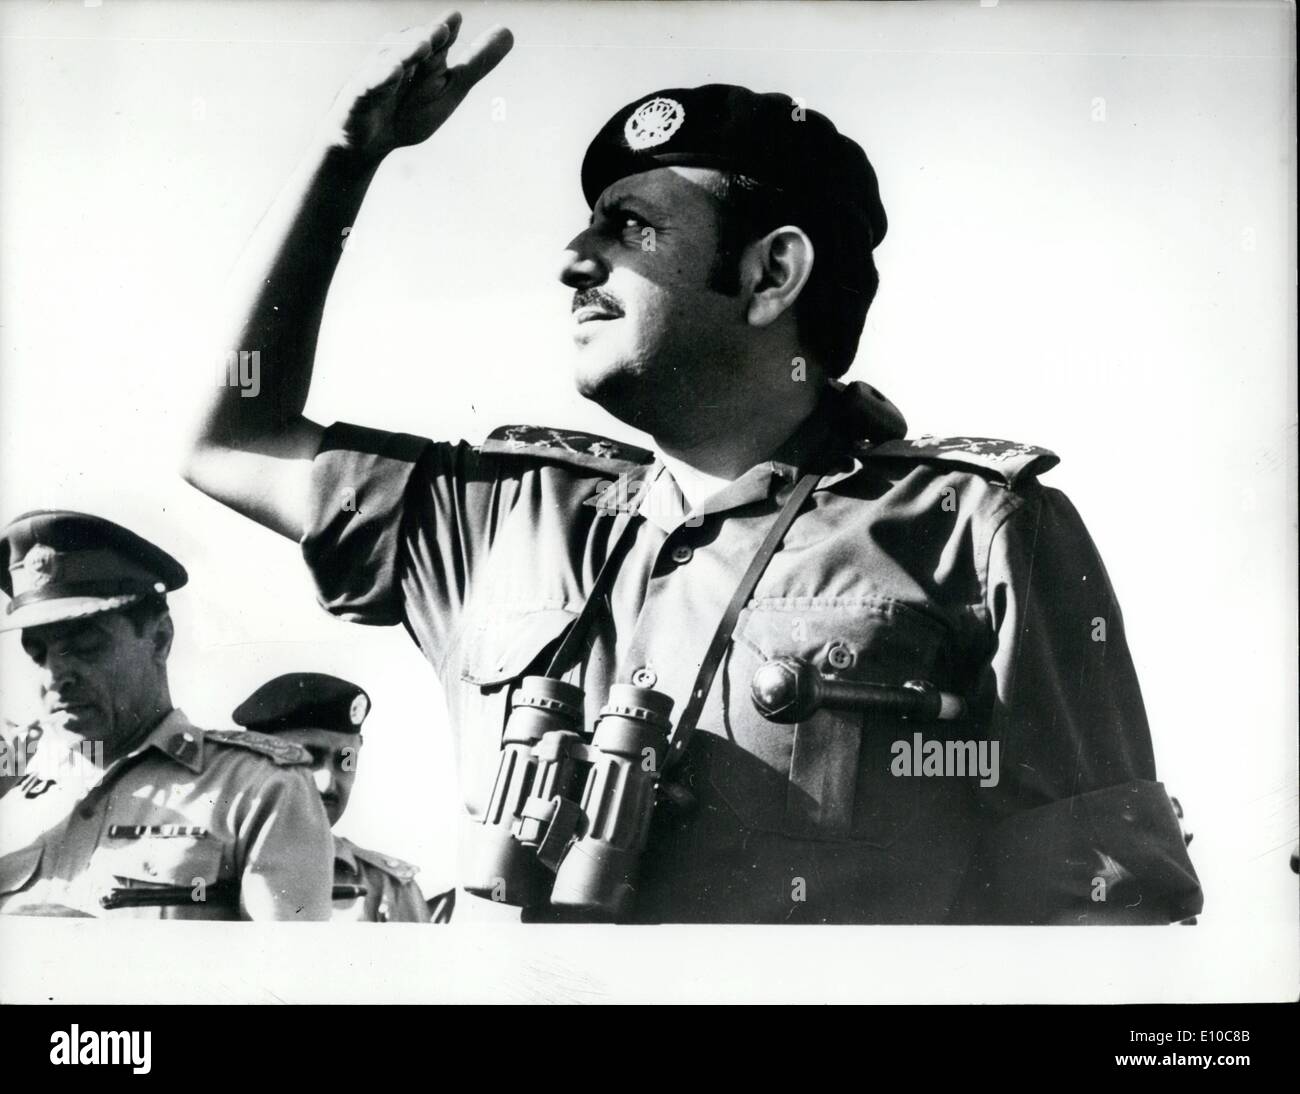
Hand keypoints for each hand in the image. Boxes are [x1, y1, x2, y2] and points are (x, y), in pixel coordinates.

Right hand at [324, 12, 512, 161]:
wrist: (367, 143)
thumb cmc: (407, 112)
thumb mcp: (449, 88)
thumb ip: (476, 63)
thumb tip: (508, 31)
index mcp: (425, 58)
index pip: (439, 41)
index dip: (447, 31)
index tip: (456, 19)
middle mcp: (401, 59)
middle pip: (417, 44)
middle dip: (429, 36)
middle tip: (445, 29)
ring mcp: (379, 74)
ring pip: (393, 58)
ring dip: (408, 50)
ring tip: (424, 45)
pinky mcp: (359, 93)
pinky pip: (370, 83)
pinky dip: (382, 77)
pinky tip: (394, 72)